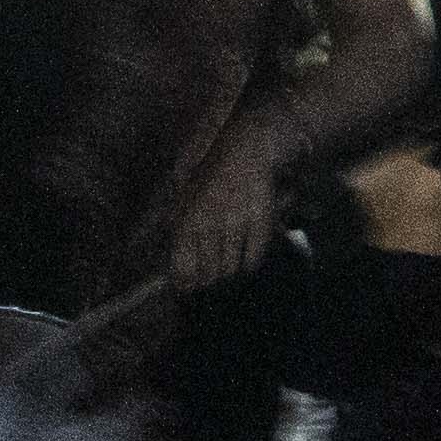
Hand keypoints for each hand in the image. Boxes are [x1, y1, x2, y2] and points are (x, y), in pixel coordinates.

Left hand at [169, 119, 285, 289]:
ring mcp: (236, 226)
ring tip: (226, 272)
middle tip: (209, 282)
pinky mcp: (260, 224)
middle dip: (207, 282)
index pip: (183, 270)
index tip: (189, 289)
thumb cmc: (209, 177)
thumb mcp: (183, 201)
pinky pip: (253, 258)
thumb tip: (180, 272)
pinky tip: (245, 262)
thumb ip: (180, 234)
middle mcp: (209, 227)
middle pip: (208, 275)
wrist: (242, 152)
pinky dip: (248, 265)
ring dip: (227, 274)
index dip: (186, 285)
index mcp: (186, 223)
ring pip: (230, 269)